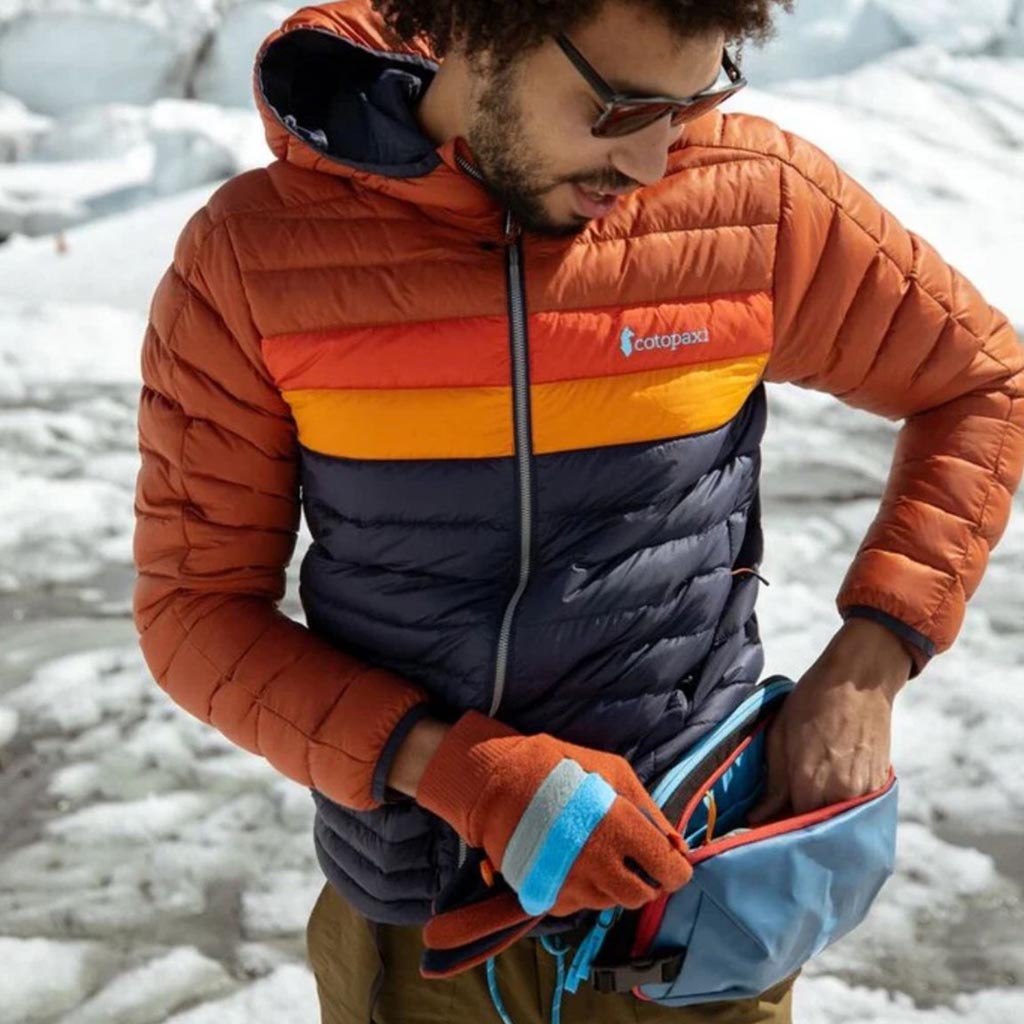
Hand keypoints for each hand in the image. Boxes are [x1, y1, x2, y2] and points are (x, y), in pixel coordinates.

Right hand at [415, 711, 690, 927]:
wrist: (499, 784)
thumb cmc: (563, 770)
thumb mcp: (614, 772)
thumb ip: (650, 809)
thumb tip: (677, 844)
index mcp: (621, 830)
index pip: (670, 872)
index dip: (675, 868)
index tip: (668, 860)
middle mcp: (600, 865)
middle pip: (643, 896)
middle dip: (646, 880)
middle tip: (633, 858)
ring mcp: (573, 886)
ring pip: (612, 902)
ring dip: (613, 884)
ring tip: (597, 853)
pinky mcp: (550, 898)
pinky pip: (581, 905)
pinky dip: (585, 890)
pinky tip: (573, 862)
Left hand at [747, 618, 908, 823]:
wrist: (860, 679)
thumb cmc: (812, 700)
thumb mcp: (781, 735)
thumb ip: (774, 782)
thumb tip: (757, 817)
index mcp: (810, 781)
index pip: (789, 826)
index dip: (774, 831)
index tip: (759, 832)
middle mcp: (840, 794)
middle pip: (815, 830)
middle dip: (796, 834)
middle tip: (778, 828)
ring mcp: (864, 793)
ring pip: (837, 824)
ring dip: (819, 825)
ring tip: (801, 817)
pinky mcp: (879, 787)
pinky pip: (855, 812)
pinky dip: (840, 812)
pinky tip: (826, 803)